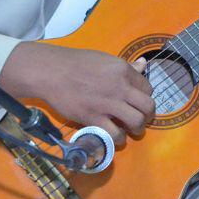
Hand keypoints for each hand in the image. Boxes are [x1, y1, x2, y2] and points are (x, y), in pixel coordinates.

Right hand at [0, 42, 155, 145]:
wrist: (50, 72)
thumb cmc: (77, 62)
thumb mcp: (106, 59)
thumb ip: (126, 66)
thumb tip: (143, 64)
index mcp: (124, 71)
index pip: (148, 88)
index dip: (144, 96)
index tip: (137, 101)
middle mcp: (120, 87)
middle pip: (148, 106)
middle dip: (148, 115)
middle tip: (141, 119)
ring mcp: (107, 104)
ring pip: (136, 122)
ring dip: (138, 129)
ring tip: (132, 130)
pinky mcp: (93, 118)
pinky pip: (114, 134)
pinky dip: (119, 139)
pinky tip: (116, 136)